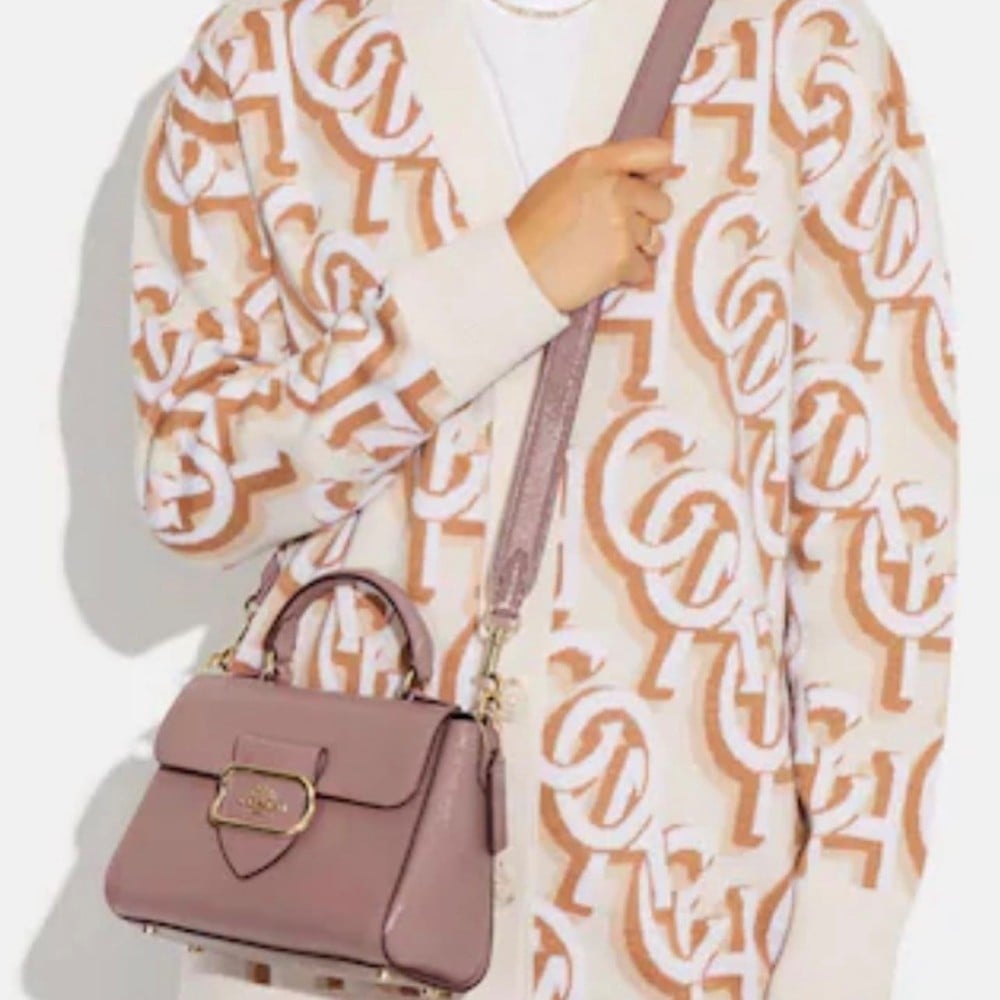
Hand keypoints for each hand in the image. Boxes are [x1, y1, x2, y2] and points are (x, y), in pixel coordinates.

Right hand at [506, 138, 673, 313]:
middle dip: (644, 220)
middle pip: (661, 203)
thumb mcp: (563, 181)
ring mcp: (621, 224)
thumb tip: (653, 175)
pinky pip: (643, 269)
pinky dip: (625, 276)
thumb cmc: (533, 230)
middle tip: (612, 232)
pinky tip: (598, 271)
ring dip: (634, 250)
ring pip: (654, 239)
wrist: (515, 270)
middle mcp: (613, 187)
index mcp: (596, 162)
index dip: (658, 172)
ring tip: (601, 253)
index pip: (656, 152)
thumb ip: (605, 173)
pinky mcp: (623, 258)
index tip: (652, 185)